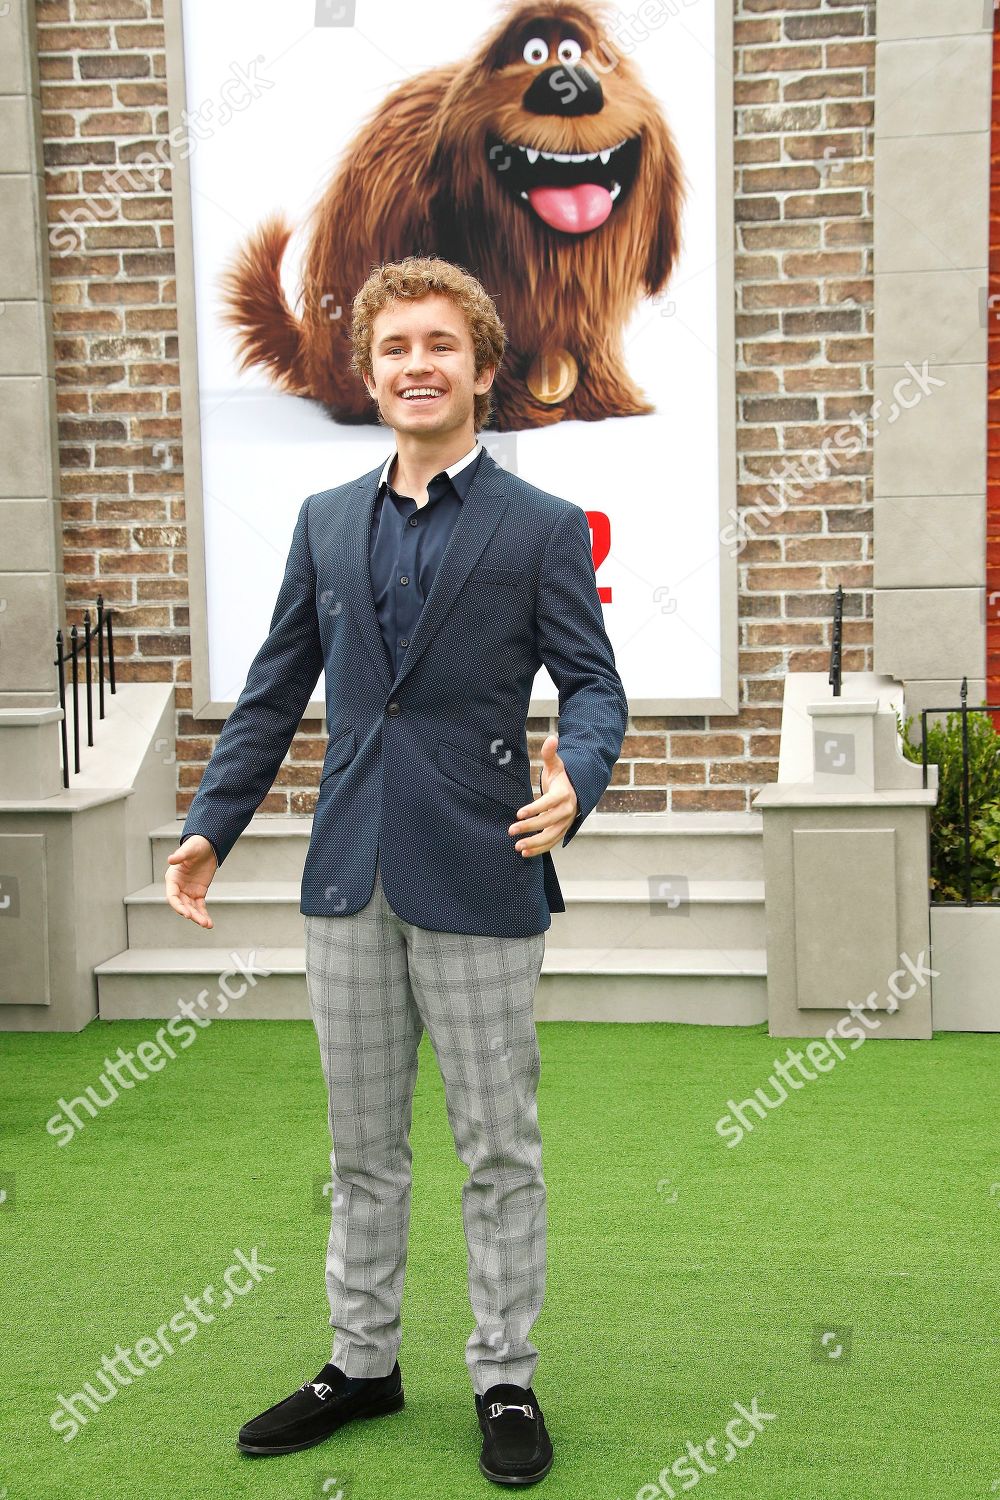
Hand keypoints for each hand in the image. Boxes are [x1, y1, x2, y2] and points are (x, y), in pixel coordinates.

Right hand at [165, 835, 217, 927]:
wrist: (208, 846)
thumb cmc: (196, 846)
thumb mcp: (189, 849)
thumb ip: (180, 855)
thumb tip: (170, 859)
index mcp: (172, 878)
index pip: (172, 896)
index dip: (178, 906)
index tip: (186, 914)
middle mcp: (179, 887)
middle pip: (183, 905)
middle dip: (191, 914)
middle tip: (201, 921)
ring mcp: (188, 891)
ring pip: (192, 908)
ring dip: (198, 917)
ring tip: (207, 924)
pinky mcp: (199, 893)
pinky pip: (200, 906)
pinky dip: (204, 914)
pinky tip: (209, 923)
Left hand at [508, 733, 577, 855]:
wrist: (576, 791)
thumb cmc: (561, 777)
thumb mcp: (556, 764)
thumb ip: (550, 753)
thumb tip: (551, 738)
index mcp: (564, 794)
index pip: (549, 803)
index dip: (535, 808)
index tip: (519, 814)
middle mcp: (567, 811)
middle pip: (548, 822)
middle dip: (530, 827)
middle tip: (511, 830)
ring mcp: (565, 823)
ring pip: (551, 836)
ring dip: (534, 843)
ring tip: (517, 847)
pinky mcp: (562, 831)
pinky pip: (551, 843)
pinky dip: (539, 849)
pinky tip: (524, 853)